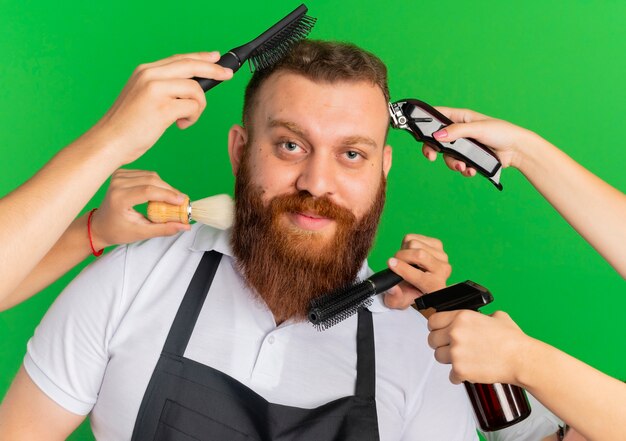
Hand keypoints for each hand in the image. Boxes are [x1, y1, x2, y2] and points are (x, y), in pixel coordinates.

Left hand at [90, 169, 190, 248]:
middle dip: (170, 190)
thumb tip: (185, 226)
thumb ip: (164, 229)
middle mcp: (117, 183)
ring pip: (151, 175)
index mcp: (119, 198)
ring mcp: (119, 176)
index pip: (148, 191)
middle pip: (152, 180)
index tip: (182, 202)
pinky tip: (160, 193)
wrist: (100, 225)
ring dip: (165, 186)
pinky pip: (146, 174)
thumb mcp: (141, 233)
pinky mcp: (122, 173)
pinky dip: (157, 183)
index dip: (168, 195)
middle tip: (182, 201)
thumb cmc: (118, 231)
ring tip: (172, 199)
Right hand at [91, 52, 233, 164]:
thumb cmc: (128, 125)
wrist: (109, 141)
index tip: (216, 58)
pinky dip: (192, 118)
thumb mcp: (144, 97)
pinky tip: (180, 125)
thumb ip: (164, 87)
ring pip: (195, 90)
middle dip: (214, 70)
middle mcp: (150, 75)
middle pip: (191, 65)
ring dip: (198, 107)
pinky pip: (193, 107)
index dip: (201, 58)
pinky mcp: (162, 108)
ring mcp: (155, 90)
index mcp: (145, 71)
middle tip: (228, 75)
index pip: (179, 59)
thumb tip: (192, 86)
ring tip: (185, 119)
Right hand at [383, 234, 451, 308]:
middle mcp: (443, 271)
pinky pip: (415, 237)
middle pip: (419, 254)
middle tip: (395, 262)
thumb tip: (392, 287)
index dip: (402, 269)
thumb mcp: (398, 301)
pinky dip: (407, 243)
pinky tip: (410, 252)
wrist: (419, 282)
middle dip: (401, 256)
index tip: (391, 264)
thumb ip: (394, 297)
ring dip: (404, 250)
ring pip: (415, 243)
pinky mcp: (437, 244)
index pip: (420, 276)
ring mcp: (441, 255)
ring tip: (404, 259)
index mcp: (435, 287)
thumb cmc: (408, 291)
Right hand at [422, 107, 539, 176]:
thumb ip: (456, 131)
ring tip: (463, 166)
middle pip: (437, 140)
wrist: (516, 150)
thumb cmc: (501, 132)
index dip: (425, 122)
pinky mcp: (470, 158)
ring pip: (448, 156)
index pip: (437, 116)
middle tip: (431, 156)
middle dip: (434, 150)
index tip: (417, 132)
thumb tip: (437, 136)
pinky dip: (464, 169)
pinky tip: (472, 170)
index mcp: (460, 118)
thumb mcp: (477, 128)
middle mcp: (459, 131)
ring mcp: (464, 146)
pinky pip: (459, 165)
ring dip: (453, 163)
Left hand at [427, 309, 529, 384]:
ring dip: (448, 360)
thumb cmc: (512, 340)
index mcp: (461, 317)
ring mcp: (456, 352)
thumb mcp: (497, 317)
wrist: (521, 359)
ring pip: (438, 357)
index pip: (433, 321)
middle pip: (432, 340)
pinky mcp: (460, 370)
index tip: (440, 332)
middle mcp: (455, 332)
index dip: (436, 328)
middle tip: (452, 348)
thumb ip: (482, 316)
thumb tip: (481, 317)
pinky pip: (450, 376)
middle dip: (441, 344)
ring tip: (463, 360)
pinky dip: (459, 376)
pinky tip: (469, 372)